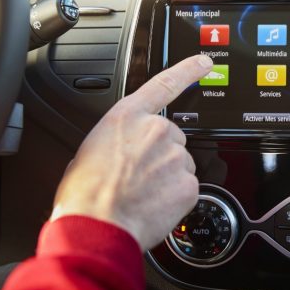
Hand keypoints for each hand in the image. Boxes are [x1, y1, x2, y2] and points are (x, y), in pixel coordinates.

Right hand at [50, 54, 212, 249]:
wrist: (96, 227)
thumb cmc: (84, 194)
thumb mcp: (90, 151)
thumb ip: (119, 139)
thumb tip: (126, 150)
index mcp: (128, 117)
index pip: (164, 84)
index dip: (188, 70)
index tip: (204, 62)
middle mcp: (156, 130)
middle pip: (172, 137)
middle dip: (160, 154)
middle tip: (138, 176)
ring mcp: (175, 155)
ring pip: (180, 163)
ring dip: (167, 176)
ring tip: (142, 193)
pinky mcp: (189, 182)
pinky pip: (187, 187)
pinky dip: (174, 197)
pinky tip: (154, 205)